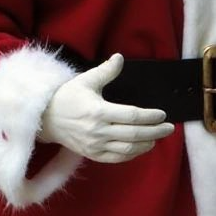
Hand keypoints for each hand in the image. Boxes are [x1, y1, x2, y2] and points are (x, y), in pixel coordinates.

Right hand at [39, 53, 174, 162]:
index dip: (150, 117)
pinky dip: (132, 154)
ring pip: (128, 149)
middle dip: (155, 131)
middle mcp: (98, 131)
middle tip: (169, 128)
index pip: (132, 116)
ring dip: (146, 144)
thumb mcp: (85, 81)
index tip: (162, 115)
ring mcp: (96, 145)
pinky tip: (141, 147)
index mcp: (99, 111)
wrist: (46, 119)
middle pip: (135, 134)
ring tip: (157, 138)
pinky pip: (117, 158)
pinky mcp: (93, 154)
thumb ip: (106, 71)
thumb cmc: (67, 98)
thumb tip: (120, 58)